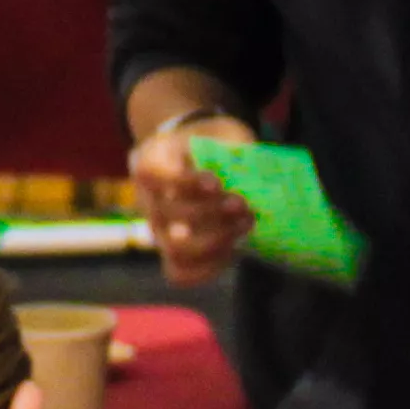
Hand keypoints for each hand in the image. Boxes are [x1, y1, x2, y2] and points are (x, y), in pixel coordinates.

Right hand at [131, 118, 254, 282]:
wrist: (199, 155)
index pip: (150, 172)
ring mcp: (158, 227)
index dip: (182, 182)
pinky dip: (210, 268)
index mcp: (152, 158)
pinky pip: (180, 273)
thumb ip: (237, 153)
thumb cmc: (214, 143)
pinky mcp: (172, 251)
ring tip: (246, 223)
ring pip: (175, 248)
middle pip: (168, 214)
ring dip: (216, 239)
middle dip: (210, 212)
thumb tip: (261, 184)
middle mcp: (147, 196)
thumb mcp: (224, 135)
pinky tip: (235, 250)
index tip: (215, 182)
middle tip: (242, 204)